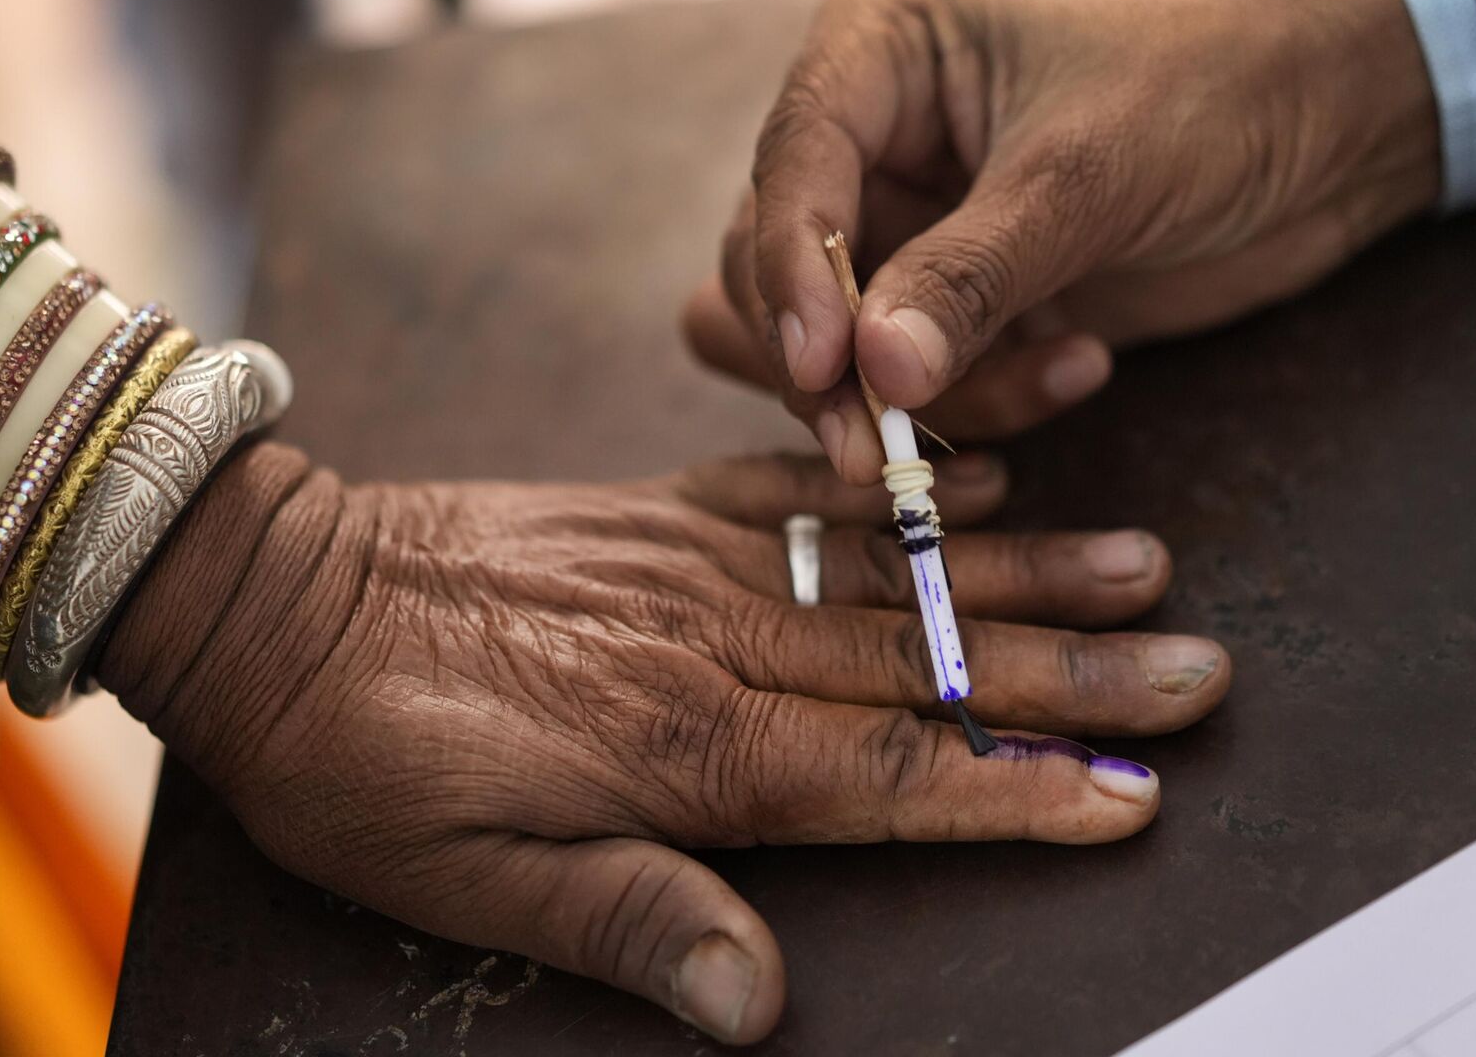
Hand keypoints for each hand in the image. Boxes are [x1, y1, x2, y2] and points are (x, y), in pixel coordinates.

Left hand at [102, 443, 1229, 1043]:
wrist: (273, 596)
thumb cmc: (359, 756)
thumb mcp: (463, 877)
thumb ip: (625, 919)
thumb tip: (756, 1001)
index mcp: (686, 747)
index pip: (892, 779)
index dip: (1022, 793)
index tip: (1137, 793)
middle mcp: (716, 645)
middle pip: (928, 669)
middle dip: (1074, 679)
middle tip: (1202, 666)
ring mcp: (692, 564)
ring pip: (892, 574)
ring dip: (1024, 574)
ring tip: (1143, 563)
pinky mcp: (657, 512)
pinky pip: (801, 494)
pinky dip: (902, 492)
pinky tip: (982, 474)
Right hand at [685, 0, 1439, 480]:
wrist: (1324, 139)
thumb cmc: (1211, 101)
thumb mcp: (1085, 180)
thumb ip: (970, 276)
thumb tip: (870, 370)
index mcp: (874, 55)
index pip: (788, 167)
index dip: (793, 271)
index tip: (823, 367)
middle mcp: (862, 139)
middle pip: (770, 268)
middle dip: (832, 363)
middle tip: (880, 450)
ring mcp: (897, 224)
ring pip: (822, 344)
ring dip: (912, 395)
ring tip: (1049, 379)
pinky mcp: (942, 302)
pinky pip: (903, 383)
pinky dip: (975, 403)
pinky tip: (1079, 367)